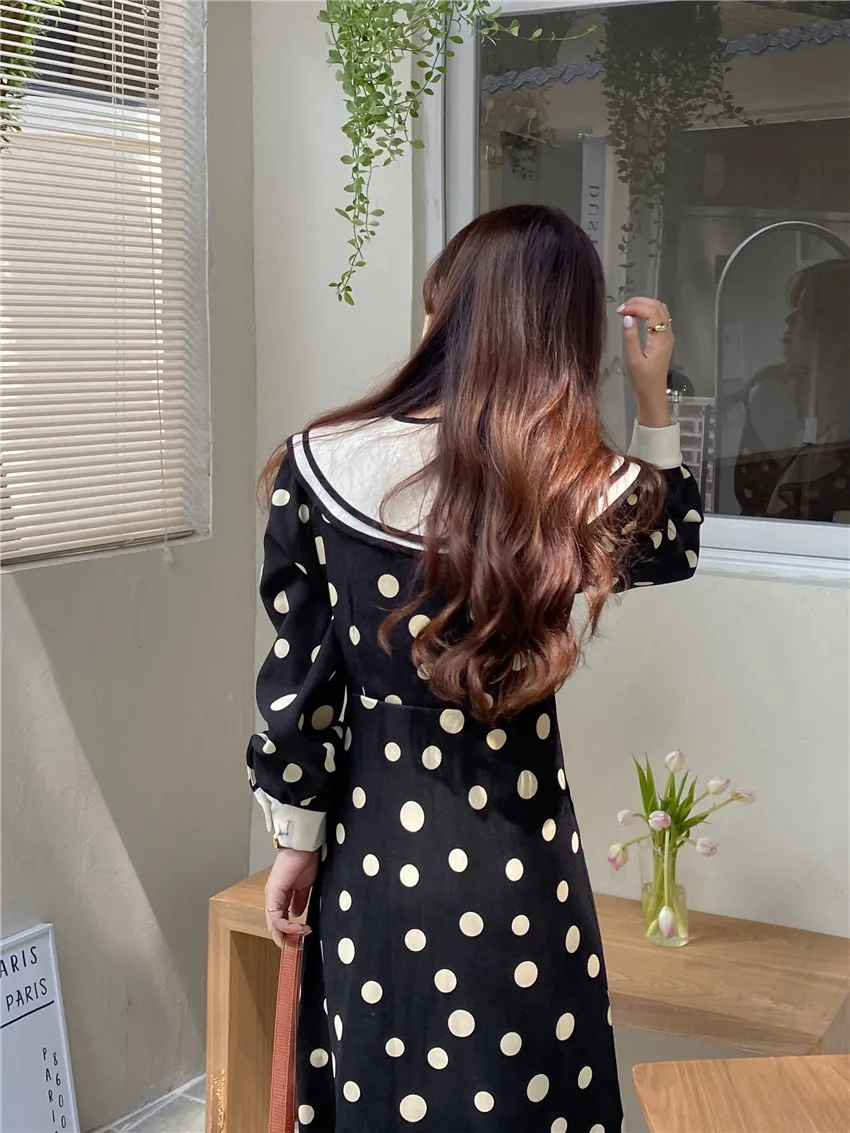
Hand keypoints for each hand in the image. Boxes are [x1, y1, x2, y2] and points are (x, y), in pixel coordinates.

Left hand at [265, 847, 317, 947]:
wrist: (304, 846)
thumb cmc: (305, 861)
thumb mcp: (304, 886)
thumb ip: (300, 901)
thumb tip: (296, 915)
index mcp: (280, 895)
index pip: (279, 920)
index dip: (288, 932)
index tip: (300, 940)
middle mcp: (272, 898)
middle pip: (273, 926)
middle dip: (285, 939)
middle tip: (298, 947)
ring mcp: (271, 896)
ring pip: (273, 925)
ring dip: (287, 936)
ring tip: (300, 939)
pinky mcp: (274, 894)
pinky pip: (277, 917)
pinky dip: (288, 927)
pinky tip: (300, 928)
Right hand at [619, 297, 673, 427]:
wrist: (653, 393)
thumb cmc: (643, 380)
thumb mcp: (633, 360)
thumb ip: (631, 338)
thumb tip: (628, 318)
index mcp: (660, 339)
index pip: (651, 312)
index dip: (636, 306)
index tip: (621, 311)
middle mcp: (667, 334)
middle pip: (658, 306)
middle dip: (640, 302)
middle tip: (623, 307)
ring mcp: (667, 335)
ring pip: (660, 309)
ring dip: (644, 304)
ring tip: (628, 309)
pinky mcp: (663, 338)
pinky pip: (659, 317)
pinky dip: (648, 311)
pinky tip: (636, 315)